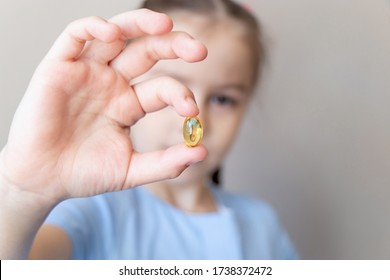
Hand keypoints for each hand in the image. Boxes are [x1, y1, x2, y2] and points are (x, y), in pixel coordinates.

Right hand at [0, 9, 207, 202]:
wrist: (43, 180)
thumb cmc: (84, 173)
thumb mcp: (131, 170)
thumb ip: (166, 163)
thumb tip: (201, 152)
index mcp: (129, 104)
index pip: (162, 88)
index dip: (180, 94)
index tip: (191, 110)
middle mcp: (112, 83)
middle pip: (147, 51)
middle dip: (174, 45)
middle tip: (199, 49)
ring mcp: (87, 72)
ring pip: (116, 35)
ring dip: (140, 24)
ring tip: (166, 24)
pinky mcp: (59, 67)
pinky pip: (76, 36)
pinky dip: (93, 27)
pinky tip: (113, 31)